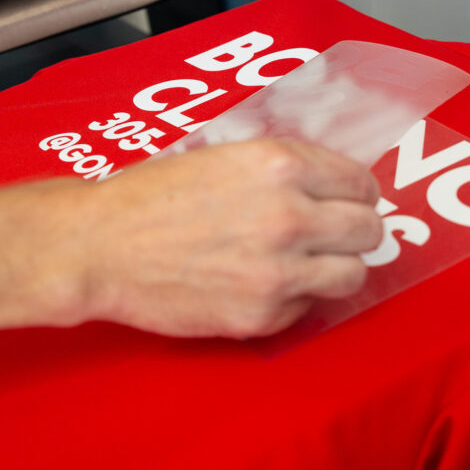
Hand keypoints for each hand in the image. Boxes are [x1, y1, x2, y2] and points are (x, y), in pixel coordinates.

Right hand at [35, 140, 382, 338]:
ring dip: (336, 267)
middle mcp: (289, 217)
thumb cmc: (151, 197)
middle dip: (354, 229)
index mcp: (280, 166)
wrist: (101, 246)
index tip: (349, 201)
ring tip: (309, 263)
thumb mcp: (224, 155)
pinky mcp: (261, 314)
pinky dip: (293, 298)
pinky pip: (307, 307)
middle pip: (368, 230)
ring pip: (353, 274)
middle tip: (335, 233)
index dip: (357, 193)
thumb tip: (329, 184)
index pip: (360, 183)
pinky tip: (261, 283)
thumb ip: (282, 167)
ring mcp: (278, 271)